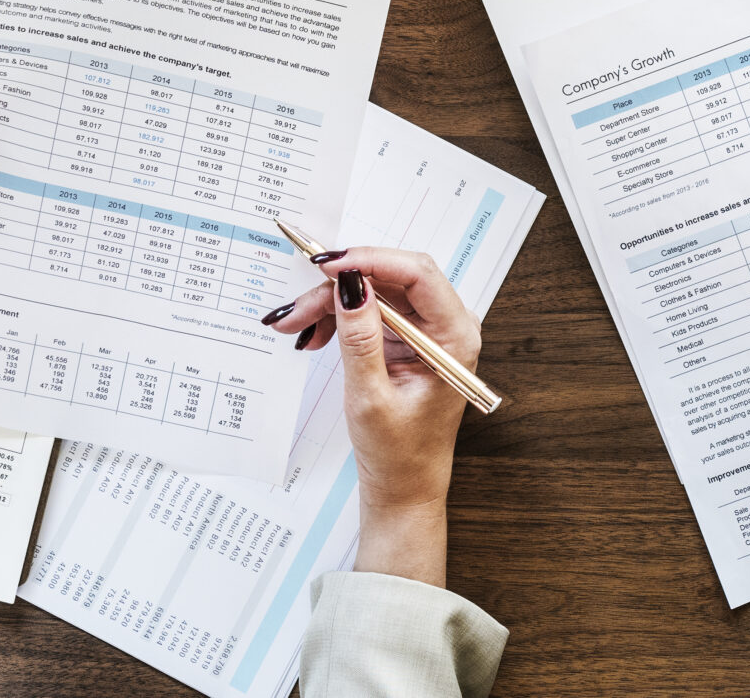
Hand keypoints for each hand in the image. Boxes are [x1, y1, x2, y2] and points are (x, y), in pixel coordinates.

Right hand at [262, 246, 480, 585]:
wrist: (403, 489)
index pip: (418, 273)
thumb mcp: (371, 397)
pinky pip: (368, 312)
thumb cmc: (398, 454)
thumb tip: (350, 284)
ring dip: (330, 304)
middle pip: (391, 278)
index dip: (370, 261)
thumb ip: (360, 338)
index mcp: (455, 337)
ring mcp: (425, 331)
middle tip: (295, 308)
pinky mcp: (405, 339)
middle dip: (339, 287)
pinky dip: (337, 319)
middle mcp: (446, 326)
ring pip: (373, 292)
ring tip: (294, 327)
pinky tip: (311, 336)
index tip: (327, 265)